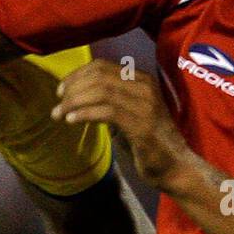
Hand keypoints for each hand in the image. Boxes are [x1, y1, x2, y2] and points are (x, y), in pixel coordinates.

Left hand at [51, 59, 191, 189]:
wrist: (176, 167)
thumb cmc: (148, 141)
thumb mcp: (128, 113)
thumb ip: (109, 100)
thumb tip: (76, 94)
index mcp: (142, 79)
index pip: (102, 66)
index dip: (77, 75)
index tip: (61, 90)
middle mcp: (145, 86)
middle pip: (99, 76)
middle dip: (73, 88)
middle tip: (57, 104)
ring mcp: (145, 105)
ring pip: (101, 91)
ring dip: (74, 102)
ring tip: (58, 114)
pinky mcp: (142, 125)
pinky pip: (107, 111)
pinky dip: (85, 114)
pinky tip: (71, 121)